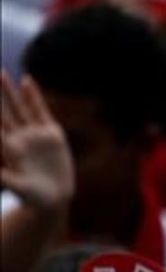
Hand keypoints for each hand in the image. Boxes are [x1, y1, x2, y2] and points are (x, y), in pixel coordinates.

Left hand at [0, 73, 74, 210]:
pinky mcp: (51, 133)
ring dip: (10, 91)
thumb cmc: (31, 197)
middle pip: (3, 111)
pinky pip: (40, 110)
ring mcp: (34, 134)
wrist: (53, 199)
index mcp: (7, 148)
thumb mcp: (18, 187)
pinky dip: (34, 96)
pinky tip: (27, 81)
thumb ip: (5, 178)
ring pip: (19, 107)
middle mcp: (18, 137)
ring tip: (0, 73)